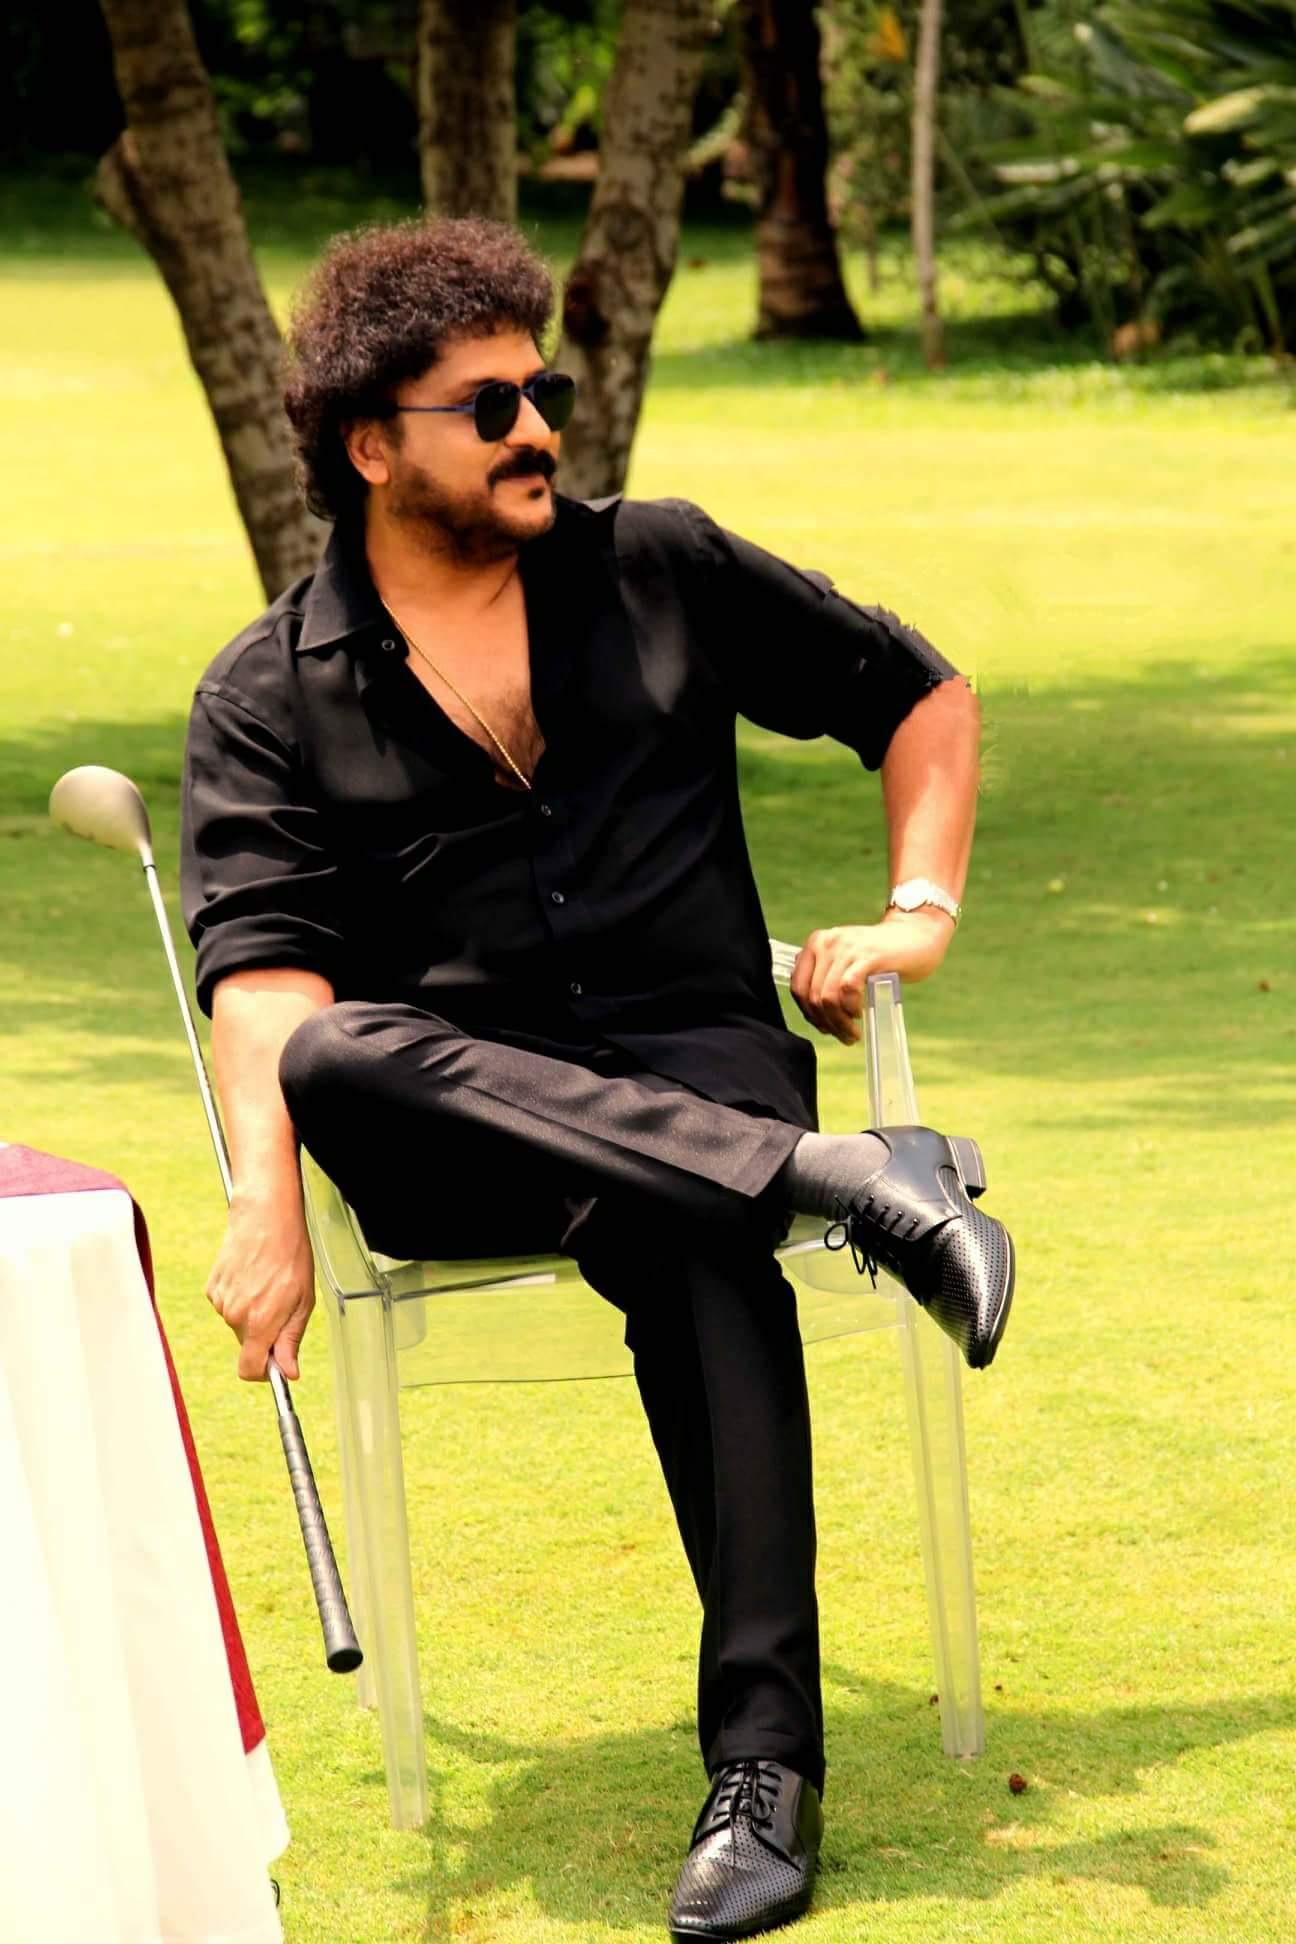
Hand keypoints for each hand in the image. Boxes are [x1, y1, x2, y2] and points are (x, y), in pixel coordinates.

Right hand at [206, 1194, 315, 1381]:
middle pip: (247, 1343)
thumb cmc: (290, 1254)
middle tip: (282, 1302)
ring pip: (238, 1323)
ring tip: (268, 1282)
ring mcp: (221, 1300)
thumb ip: (291, 1340)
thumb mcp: (303, 1301)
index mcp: (260, 1322)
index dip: (264, 1371)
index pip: (249, 1369)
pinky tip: (252, 1275)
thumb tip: (288, 1372)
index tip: (276, 1363)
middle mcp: (235, 1315)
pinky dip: (240, 1297)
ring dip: (252, 1312)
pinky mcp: (212, 1287)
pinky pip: (228, 1304)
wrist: (266, 1217)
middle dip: (264, 1332)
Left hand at [790, 911, 955, 1044]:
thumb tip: (814, 1014)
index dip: (808, 1014)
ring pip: (828, 997)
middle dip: (826, 1023)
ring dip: (840, 1022)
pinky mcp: (867, 956)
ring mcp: (846, 948)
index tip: (824, 1027)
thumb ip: (826, 976)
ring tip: (853, 1033)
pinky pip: (847, 989)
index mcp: (816, 943)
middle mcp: (826, 943)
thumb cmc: (881, 954)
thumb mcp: (845, 959)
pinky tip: (860, 1014)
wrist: (916, 934)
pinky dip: (851, 1008)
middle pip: (812, 996)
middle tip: (844, 1036)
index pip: (798, 986)